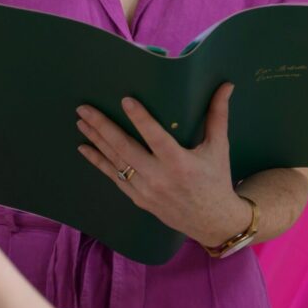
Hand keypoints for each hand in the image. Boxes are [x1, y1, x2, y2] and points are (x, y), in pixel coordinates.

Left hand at [76, 83, 249, 247]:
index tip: (125, 100)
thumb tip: (226, 85)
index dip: (141, 119)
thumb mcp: (219, 148)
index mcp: (180, 163)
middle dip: (102, 127)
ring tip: (81, 122)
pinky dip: (98, 161)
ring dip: (96, 140)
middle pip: (125, 148)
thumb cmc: (216, 180)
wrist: (212, 222)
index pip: (156, 137)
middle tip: (84, 108)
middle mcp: (159, 178)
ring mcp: (146, 190)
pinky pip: (114, 177)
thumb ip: (217, 115)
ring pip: (116, 162)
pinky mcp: (138, 199)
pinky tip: (85, 148)